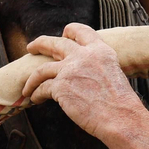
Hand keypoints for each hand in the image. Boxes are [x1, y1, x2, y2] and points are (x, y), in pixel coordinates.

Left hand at [21, 23, 148, 139]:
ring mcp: (70, 70)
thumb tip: (82, 72)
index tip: (62, 36)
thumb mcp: (113, 72)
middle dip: (40, 44)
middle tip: (31, 48)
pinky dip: (36, 94)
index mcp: (100, 50)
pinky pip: (42, 89)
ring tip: (27, 86)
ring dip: (31, 79)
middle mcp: (84, 56)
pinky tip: (36, 99)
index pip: (80, 31)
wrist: (120, 117)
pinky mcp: (61, 87)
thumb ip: (97, 66)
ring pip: (41, 69)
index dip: (69, 32)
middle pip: (54, 43)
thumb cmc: (120, 103)